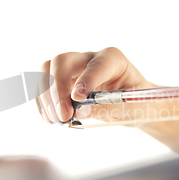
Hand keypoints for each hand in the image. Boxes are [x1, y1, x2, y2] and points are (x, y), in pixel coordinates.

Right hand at [38, 47, 153, 122]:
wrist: (133, 105)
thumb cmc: (135, 103)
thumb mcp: (129, 108)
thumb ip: (106, 108)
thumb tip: (78, 111)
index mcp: (113, 59)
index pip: (96, 64)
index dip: (85, 80)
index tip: (77, 100)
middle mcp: (89, 59)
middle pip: (62, 61)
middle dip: (57, 89)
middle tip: (63, 116)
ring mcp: (73, 68)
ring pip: (47, 70)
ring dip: (46, 97)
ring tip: (57, 120)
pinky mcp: (62, 81)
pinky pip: (43, 85)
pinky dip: (43, 103)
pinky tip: (50, 118)